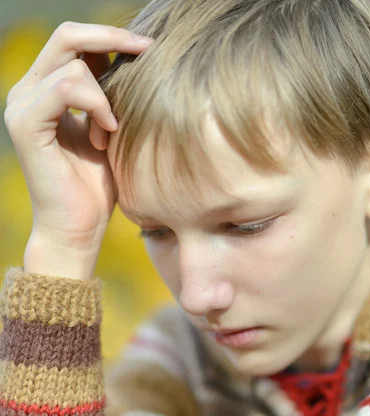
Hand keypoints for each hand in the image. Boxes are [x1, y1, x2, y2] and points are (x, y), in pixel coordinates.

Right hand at [4, 22, 151, 276]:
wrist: (78, 228)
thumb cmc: (98, 186)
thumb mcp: (109, 129)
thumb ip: (107, 93)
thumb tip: (128, 56)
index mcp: (44, 90)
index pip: (73, 40)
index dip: (110, 35)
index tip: (148, 46)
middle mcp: (27, 91)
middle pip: (67, 36)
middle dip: (112, 38)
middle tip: (147, 50)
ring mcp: (22, 106)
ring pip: (72, 62)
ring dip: (105, 95)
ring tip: (112, 132)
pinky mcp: (25, 124)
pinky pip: (65, 89)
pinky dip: (95, 105)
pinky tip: (107, 132)